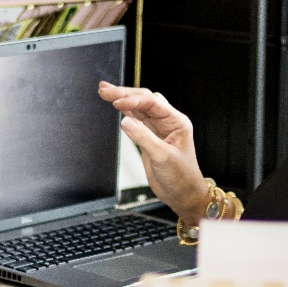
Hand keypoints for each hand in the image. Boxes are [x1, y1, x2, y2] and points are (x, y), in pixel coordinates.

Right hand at [98, 82, 209, 224]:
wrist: (183, 195)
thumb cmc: (181, 178)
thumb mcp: (163, 157)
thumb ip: (144, 138)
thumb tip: (125, 121)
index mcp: (177, 122)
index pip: (152, 103)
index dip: (133, 100)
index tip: (116, 102)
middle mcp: (168, 122)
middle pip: (144, 101)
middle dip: (124, 94)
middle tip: (104, 90)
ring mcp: (158, 130)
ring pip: (138, 109)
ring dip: (122, 100)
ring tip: (104, 92)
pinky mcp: (149, 138)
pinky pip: (136, 120)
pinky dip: (124, 112)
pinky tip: (115, 105)